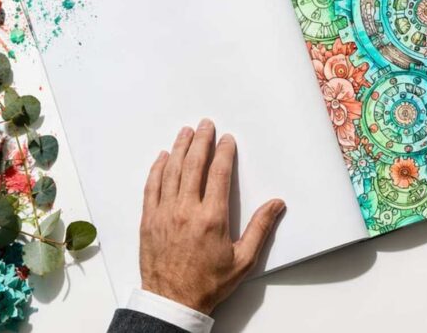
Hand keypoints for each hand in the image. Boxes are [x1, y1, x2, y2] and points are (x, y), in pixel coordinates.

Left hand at [140, 119, 284, 314]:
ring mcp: (164, 214)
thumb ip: (260, 228)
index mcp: (212, 218)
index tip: (227, 139)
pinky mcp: (149, 221)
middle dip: (200, 141)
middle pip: (193, 165)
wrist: (173, 302)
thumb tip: (277, 204)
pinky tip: (161, 157)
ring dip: (178, 148)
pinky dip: (156, 169)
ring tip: (185, 132)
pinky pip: (151, 187)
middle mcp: (186, 210)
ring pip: (171, 172)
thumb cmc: (208, 283)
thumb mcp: (243, 259)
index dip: (224, 152)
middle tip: (205, 124)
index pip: (218, 174)